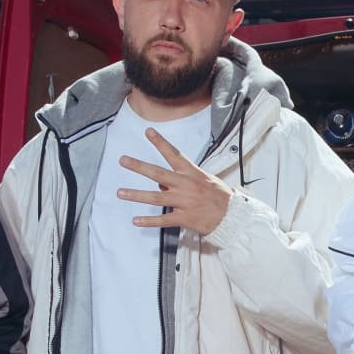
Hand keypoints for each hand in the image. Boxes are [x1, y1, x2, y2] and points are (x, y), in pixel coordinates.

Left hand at [116, 128, 232, 235]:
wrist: (233, 216)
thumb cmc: (219, 196)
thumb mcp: (205, 181)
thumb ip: (183, 180)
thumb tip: (162, 183)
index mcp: (192, 173)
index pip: (174, 154)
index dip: (160, 143)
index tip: (148, 131)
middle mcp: (186, 185)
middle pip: (158, 173)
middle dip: (139, 166)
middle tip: (123, 160)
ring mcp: (184, 202)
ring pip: (156, 198)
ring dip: (136, 195)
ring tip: (120, 193)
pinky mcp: (185, 218)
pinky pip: (163, 220)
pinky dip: (149, 221)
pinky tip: (136, 221)